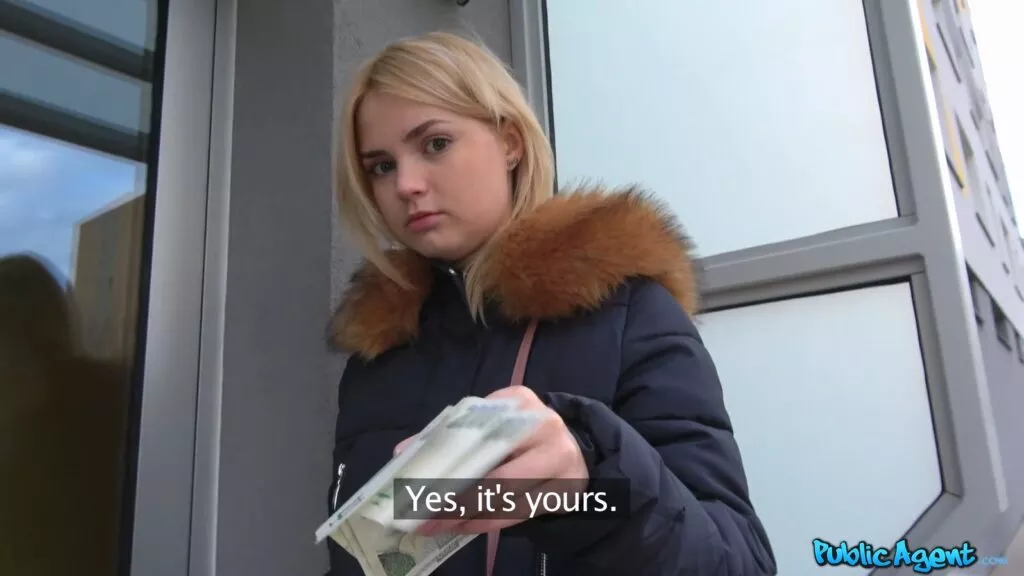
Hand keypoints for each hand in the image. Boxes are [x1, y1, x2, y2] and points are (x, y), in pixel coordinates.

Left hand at [407, 385, 588, 535]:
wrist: (571, 451)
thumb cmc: (519, 436)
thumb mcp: (491, 424)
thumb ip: (450, 434)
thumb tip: (404, 453)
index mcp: (518, 401)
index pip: (475, 427)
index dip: (444, 453)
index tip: (415, 477)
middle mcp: (543, 425)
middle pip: (491, 462)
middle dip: (453, 494)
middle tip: (421, 512)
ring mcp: (559, 458)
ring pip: (504, 493)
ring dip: (466, 514)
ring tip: (435, 524)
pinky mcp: (564, 490)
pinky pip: (518, 512)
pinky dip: (486, 522)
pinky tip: (461, 527)